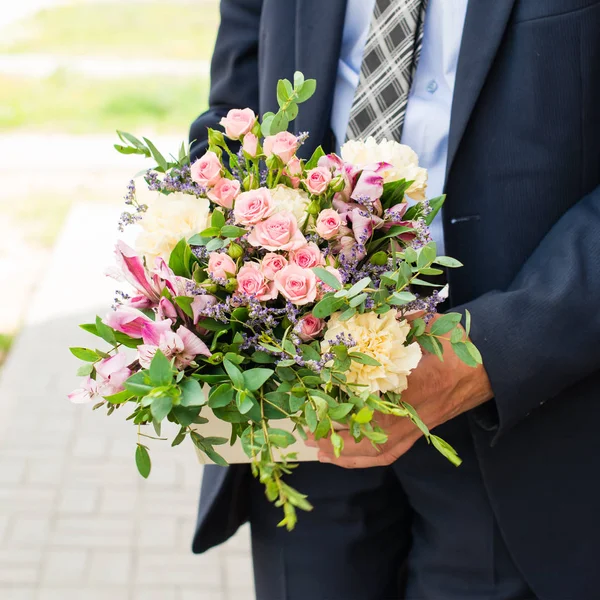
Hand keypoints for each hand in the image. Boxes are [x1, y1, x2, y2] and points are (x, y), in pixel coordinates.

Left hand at [308, 315, 493, 468]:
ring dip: (342, 451)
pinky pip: (387, 455)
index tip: (312, 396)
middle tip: (306, 425)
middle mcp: (410, 411)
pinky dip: (361, 458)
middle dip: (331, 431)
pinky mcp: (418, 434)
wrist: (484, 367)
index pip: (364, 397)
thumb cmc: (451, 343)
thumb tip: (351, 314)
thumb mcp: (419, 325)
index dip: (336, 401)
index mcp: (410, 381)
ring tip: (317, 446)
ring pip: (373, 449)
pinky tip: (342, 457)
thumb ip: (387, 325)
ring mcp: (414, 427)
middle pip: (362, 430)